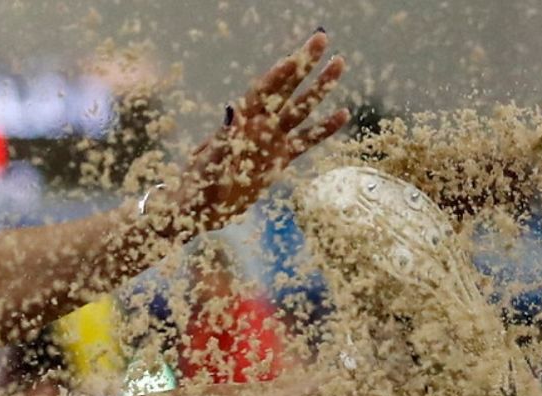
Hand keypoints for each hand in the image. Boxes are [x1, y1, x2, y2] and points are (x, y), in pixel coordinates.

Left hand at [150, 31, 348, 238]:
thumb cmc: (198, 186)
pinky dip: (324, 129)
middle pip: (285, 90)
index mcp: (239, 124)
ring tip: (339, 63)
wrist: (201, 209)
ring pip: (300, 110)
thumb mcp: (208, 164)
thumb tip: (232, 109)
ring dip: (319, 89)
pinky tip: (343, 114)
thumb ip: (222, 139)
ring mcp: (271, 141)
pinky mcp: (279, 159)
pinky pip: (306, 141)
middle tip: (321, 40)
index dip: (278, 75)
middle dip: (303, 66)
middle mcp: (258, 126)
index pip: (262, 92)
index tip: (294, 57)